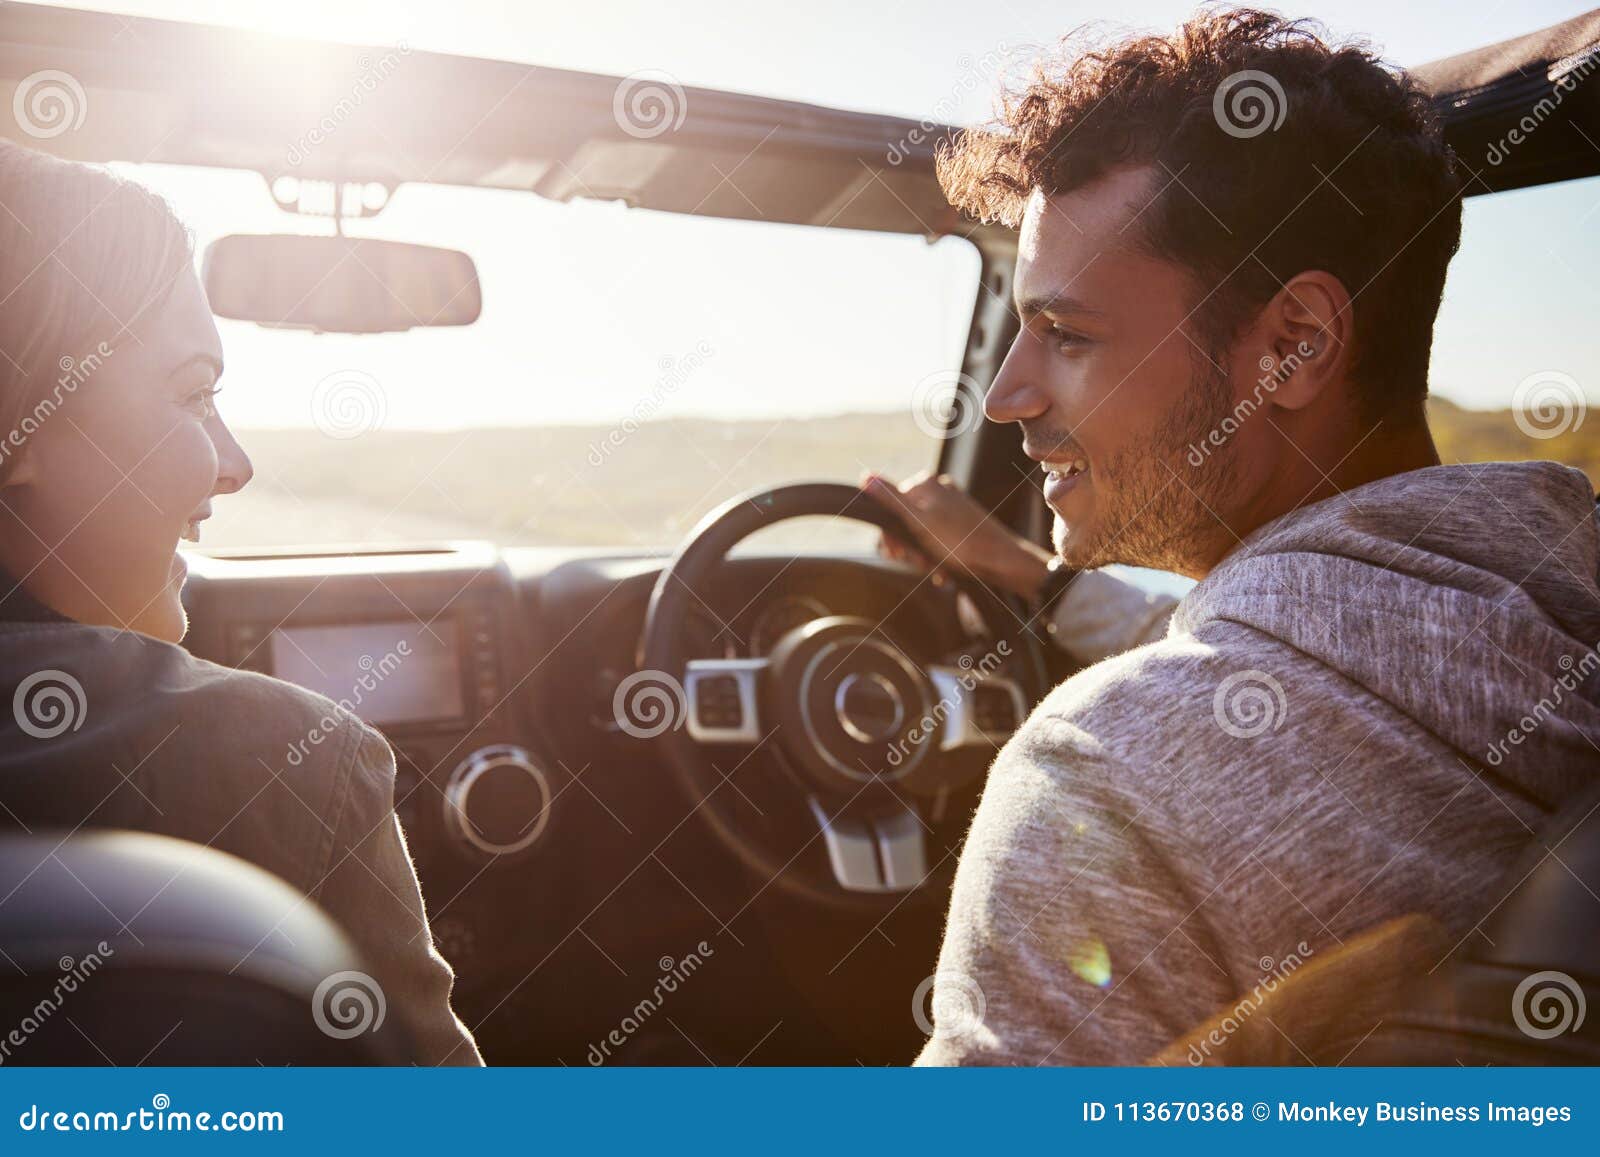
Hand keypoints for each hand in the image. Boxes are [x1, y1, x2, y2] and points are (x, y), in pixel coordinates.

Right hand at [862, 470, 1051, 598]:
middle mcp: (938, 488)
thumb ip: (890, 500)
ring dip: (922, 555)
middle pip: (905, 519)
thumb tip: (865, 477)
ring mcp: (952, 504)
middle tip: (918, 564)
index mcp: (925, 483)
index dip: (889, 534)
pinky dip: (937, 555)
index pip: (889, 507)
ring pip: (921, 531)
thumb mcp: (917, 522)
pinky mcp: (963, 521)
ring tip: (934, 569)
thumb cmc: (959, 542)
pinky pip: (938, 537)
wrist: (1001, 560)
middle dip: (908, 546)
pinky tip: (943, 570)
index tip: (895, 555)